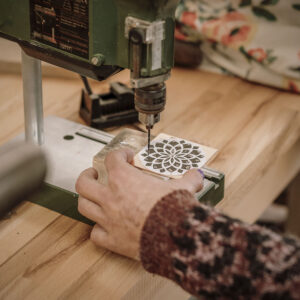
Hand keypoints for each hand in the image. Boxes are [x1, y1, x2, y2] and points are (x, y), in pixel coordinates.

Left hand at [75, 148, 203, 259]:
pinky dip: (97, 229)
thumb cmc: (173, 210)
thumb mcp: (183, 188)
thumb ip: (189, 179)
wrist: (173, 236)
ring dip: (86, 199)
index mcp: (125, 180)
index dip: (119, 154)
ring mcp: (108, 218)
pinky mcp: (112, 239)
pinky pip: (95, 234)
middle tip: (94, 174)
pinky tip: (103, 226)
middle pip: (85, 182)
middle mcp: (111, 197)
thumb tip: (196, 175)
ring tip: (91, 196)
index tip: (125, 156)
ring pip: (84, 206)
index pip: (113, 159)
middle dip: (87, 175)